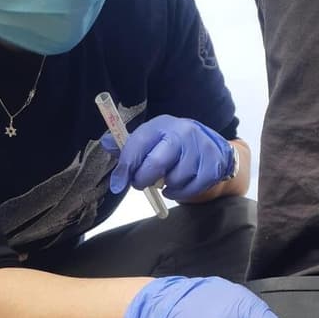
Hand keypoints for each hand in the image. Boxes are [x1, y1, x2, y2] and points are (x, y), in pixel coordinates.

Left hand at [100, 115, 235, 200]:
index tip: (118, 184)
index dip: (126, 165)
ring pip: (175, 179)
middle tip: (140, 184)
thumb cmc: (172, 145)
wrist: (211, 147)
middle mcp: (182, 132)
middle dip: (143, 179)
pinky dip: (180, 193)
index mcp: (161, 125)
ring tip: (165, 180)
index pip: (139, 143)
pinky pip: (191, 188)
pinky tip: (177, 186)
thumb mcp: (151, 140)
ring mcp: (200, 148)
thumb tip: (106, 144)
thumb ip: (128, 146)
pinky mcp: (213, 165)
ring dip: (165, 186)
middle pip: (157, 163)